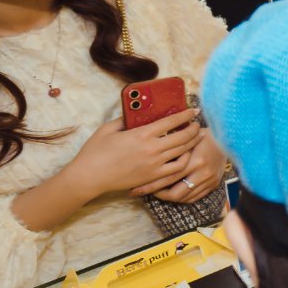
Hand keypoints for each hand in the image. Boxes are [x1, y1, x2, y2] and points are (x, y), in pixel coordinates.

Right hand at [65, 111, 203, 199]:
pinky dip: (185, 161)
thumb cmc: (95, 152)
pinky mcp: (153, 177)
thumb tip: (136, 113)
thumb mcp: (108, 129)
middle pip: (183, 137)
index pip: (171, 121)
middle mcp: (152, 149)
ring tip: (196, 138)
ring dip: (193, 143)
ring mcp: (154, 165)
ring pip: (183, 152)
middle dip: (194, 129)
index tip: (193, 110)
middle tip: (198, 124)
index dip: (186, 115)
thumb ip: (124, 119)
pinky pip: (176, 169)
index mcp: (142, 134)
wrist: (89, 177)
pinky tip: (185, 156)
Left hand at [139, 130, 224, 201]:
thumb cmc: (204, 134)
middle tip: (148, 191)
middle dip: (159, 195)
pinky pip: (195, 197)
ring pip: (185, 198)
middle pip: (176, 193)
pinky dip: (183, 198)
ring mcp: (209, 180)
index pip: (169, 178)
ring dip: (170, 197)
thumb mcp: (187, 138)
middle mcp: (202, 173)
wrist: (229, 137)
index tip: (139, 186)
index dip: (152, 185)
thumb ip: (173, 148)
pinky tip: (175, 193)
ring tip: (159, 193)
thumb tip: (150, 155)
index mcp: (195, 161)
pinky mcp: (214, 184)